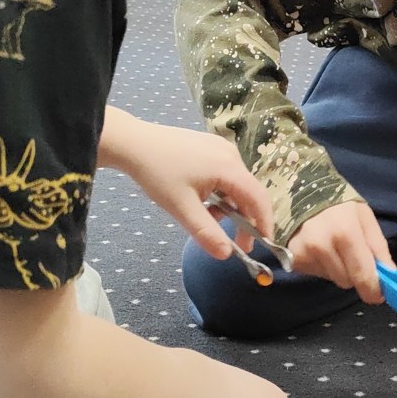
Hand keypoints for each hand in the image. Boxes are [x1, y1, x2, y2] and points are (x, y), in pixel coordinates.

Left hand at [104, 116, 275, 260]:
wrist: (132, 142)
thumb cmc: (156, 173)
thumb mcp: (180, 207)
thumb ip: (206, 232)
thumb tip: (226, 255)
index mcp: (229, 167)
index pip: (259, 199)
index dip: (265, 223)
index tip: (262, 245)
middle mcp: (231, 154)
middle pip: (249, 192)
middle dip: (244, 219)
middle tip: (235, 243)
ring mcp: (221, 148)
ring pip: (236, 185)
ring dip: (228, 206)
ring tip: (206, 217)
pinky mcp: (211, 146)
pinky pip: (226, 174)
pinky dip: (220, 192)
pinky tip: (201, 199)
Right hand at [288, 201, 393, 303]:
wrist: (299, 190)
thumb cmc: (338, 203)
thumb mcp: (364, 217)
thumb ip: (378, 247)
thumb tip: (390, 276)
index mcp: (345, 233)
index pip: (363, 275)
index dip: (373, 290)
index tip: (378, 295)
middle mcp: (321, 246)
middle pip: (347, 282)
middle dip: (355, 275)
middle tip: (354, 257)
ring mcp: (303, 254)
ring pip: (332, 279)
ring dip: (337, 270)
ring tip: (333, 248)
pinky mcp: (292, 259)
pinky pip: (316, 274)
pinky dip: (322, 266)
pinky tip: (319, 249)